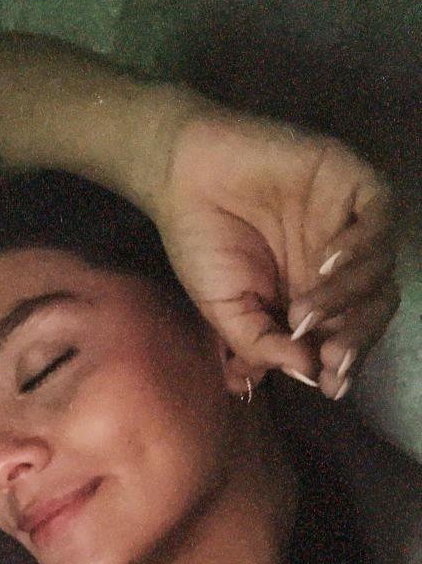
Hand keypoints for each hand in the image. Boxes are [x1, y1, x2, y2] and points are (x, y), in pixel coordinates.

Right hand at [152, 105, 401, 399]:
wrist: (184, 177)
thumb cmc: (202, 244)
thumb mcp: (226, 313)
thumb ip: (263, 344)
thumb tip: (308, 373)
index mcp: (310, 299)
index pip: (345, 336)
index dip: (345, 364)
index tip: (330, 386)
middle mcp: (335, 266)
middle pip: (372, 308)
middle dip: (356, 340)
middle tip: (330, 358)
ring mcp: (346, 224)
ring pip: (379, 270)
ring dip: (346, 300)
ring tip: (302, 312)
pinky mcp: (351, 183)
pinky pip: (378, 219)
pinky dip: (361, 246)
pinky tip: (326, 260)